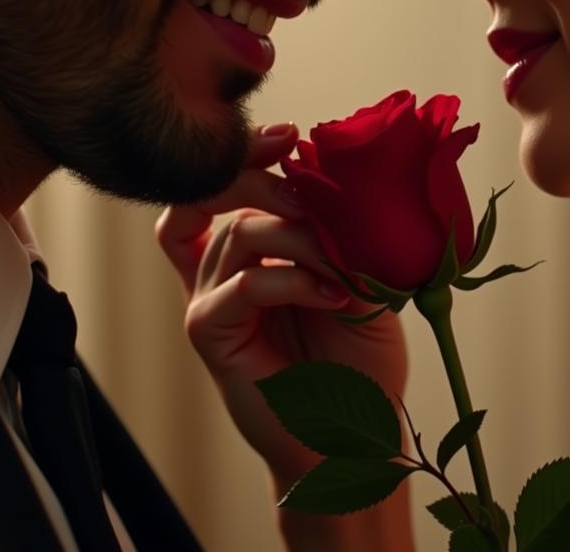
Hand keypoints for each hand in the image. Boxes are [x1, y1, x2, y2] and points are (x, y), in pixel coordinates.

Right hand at [156, 123, 408, 486]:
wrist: (355, 435)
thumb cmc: (359, 360)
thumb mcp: (360, 279)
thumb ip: (340, 232)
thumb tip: (343, 179)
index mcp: (252, 250)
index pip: (225, 185)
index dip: (246, 154)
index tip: (288, 135)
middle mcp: (222, 267)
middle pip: (218, 194)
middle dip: (266, 177)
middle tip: (314, 192)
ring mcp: (210, 298)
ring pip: (242, 233)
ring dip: (302, 237)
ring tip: (343, 264)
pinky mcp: (209, 332)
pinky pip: (243, 283)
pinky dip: (293, 279)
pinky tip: (332, 294)